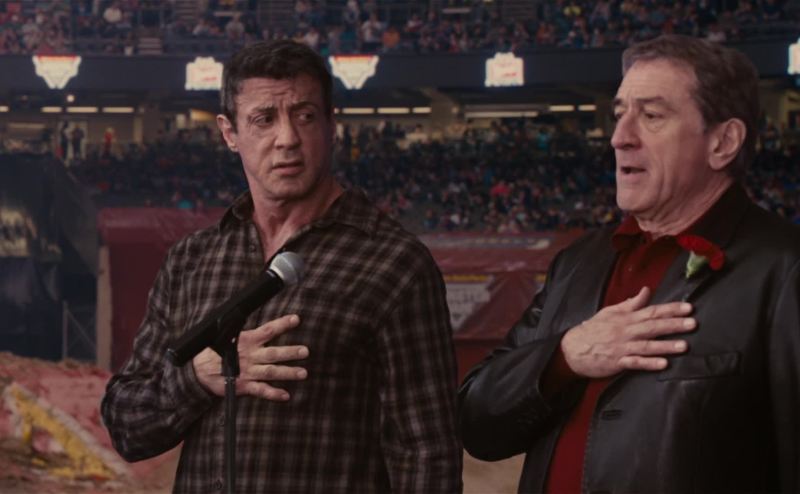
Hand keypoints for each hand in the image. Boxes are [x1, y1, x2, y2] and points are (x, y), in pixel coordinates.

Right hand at [192, 314, 308, 400]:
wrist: (198, 372)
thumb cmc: (216, 351)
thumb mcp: (229, 337)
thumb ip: (246, 332)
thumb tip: (257, 320)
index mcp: (247, 341)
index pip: (268, 330)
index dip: (282, 324)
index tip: (296, 319)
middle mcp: (250, 356)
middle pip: (273, 353)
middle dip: (290, 352)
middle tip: (305, 351)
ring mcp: (248, 372)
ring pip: (271, 372)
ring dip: (288, 373)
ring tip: (303, 373)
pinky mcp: (244, 386)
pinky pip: (261, 391)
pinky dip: (273, 394)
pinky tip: (285, 396)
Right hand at [560, 287, 694, 377]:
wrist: (572, 348)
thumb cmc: (592, 330)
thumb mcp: (610, 312)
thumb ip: (631, 303)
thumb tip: (646, 290)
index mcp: (625, 318)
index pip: (651, 311)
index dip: (670, 309)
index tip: (688, 308)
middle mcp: (626, 331)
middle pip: (652, 326)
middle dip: (673, 325)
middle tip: (693, 324)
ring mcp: (622, 347)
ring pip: (647, 345)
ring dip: (666, 345)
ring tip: (684, 346)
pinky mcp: (617, 362)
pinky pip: (636, 362)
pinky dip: (649, 363)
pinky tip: (663, 364)